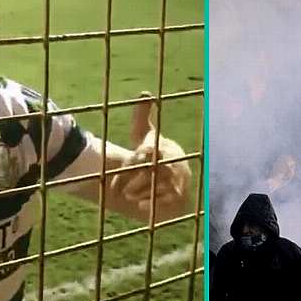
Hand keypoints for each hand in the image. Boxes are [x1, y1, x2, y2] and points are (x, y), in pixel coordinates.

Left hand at [110, 94, 191, 216]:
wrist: (170, 173)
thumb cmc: (152, 151)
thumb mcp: (144, 133)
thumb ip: (142, 115)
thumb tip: (146, 94)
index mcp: (164, 146)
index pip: (148, 151)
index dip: (133, 160)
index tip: (122, 168)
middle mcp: (174, 162)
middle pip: (153, 170)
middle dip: (136, 179)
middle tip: (122, 188)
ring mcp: (178, 178)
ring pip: (159, 186)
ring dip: (141, 192)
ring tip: (129, 195)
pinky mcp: (179, 194)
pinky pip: (167, 200)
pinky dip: (153, 203)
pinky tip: (141, 206)